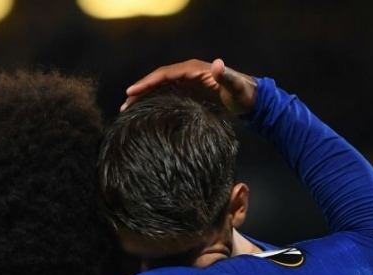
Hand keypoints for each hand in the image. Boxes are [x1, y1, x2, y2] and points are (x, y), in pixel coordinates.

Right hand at [120, 58, 257, 115]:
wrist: (248, 99)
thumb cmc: (243, 94)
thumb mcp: (236, 86)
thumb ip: (227, 76)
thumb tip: (217, 64)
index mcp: (193, 69)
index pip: (165, 73)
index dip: (147, 82)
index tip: (132, 91)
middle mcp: (186, 73)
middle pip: (157, 80)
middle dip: (139, 91)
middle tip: (124, 105)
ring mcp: (185, 83)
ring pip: (158, 88)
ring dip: (142, 98)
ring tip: (126, 110)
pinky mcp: (186, 93)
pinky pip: (165, 95)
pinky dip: (152, 102)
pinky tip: (143, 113)